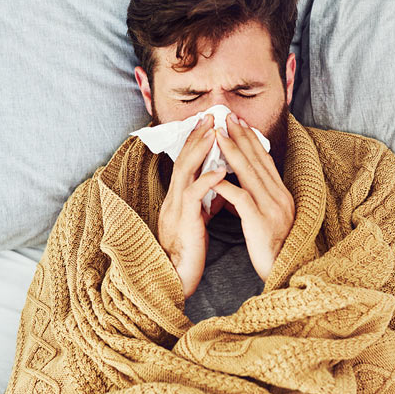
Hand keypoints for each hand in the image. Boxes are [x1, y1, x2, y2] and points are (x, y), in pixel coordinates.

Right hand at [157, 114, 225, 298]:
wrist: (176, 276)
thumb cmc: (189, 251)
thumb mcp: (197, 221)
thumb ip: (205, 204)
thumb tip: (220, 190)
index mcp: (178, 198)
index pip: (186, 164)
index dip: (196, 143)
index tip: (208, 125)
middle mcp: (174, 198)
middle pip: (183, 160)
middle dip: (197, 137)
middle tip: (210, 117)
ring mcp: (176, 209)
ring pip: (185, 172)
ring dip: (200, 151)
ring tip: (214, 133)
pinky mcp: (184, 221)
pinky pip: (193, 197)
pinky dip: (207, 181)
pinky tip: (220, 170)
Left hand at [212, 113, 294, 281]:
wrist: (285, 271)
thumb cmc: (274, 248)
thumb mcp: (268, 219)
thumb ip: (257, 201)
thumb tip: (242, 188)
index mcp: (281, 194)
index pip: (265, 161)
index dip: (251, 140)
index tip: (239, 123)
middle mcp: (279, 196)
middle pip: (258, 160)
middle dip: (241, 136)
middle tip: (227, 116)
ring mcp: (271, 208)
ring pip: (250, 173)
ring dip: (232, 151)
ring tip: (218, 135)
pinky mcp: (260, 222)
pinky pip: (241, 198)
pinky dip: (226, 185)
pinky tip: (213, 175)